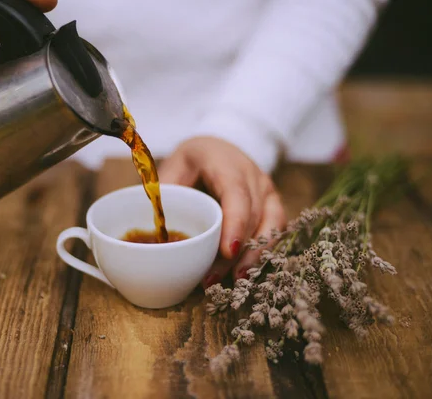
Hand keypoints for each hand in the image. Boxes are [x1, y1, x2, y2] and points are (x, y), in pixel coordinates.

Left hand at [159, 136, 285, 288]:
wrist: (218, 150)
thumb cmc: (192, 162)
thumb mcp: (173, 167)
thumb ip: (165, 194)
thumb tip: (156, 229)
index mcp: (226, 163)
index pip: (237, 194)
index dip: (235, 223)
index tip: (227, 252)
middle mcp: (253, 176)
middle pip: (254, 216)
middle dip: (237, 252)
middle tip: (214, 279)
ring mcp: (267, 191)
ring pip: (271, 226)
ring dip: (254, 257)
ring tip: (234, 282)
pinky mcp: (273, 206)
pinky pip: (275, 232)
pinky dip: (262, 254)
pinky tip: (246, 273)